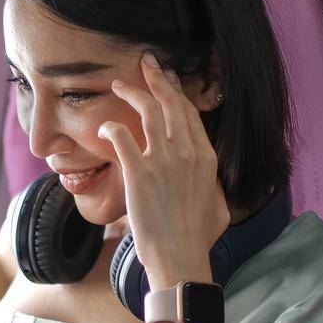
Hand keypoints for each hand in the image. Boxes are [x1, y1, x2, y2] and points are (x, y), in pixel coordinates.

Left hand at [100, 52, 230, 289]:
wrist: (181, 258)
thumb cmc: (198, 239)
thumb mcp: (219, 208)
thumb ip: (214, 188)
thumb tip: (212, 186)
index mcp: (207, 158)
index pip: (190, 114)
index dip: (177, 93)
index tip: (168, 80)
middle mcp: (188, 152)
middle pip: (172, 103)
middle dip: (158, 78)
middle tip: (146, 63)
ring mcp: (164, 161)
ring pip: (149, 111)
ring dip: (132, 93)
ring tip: (118, 84)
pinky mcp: (139, 173)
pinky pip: (122, 137)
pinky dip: (111, 127)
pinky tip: (103, 127)